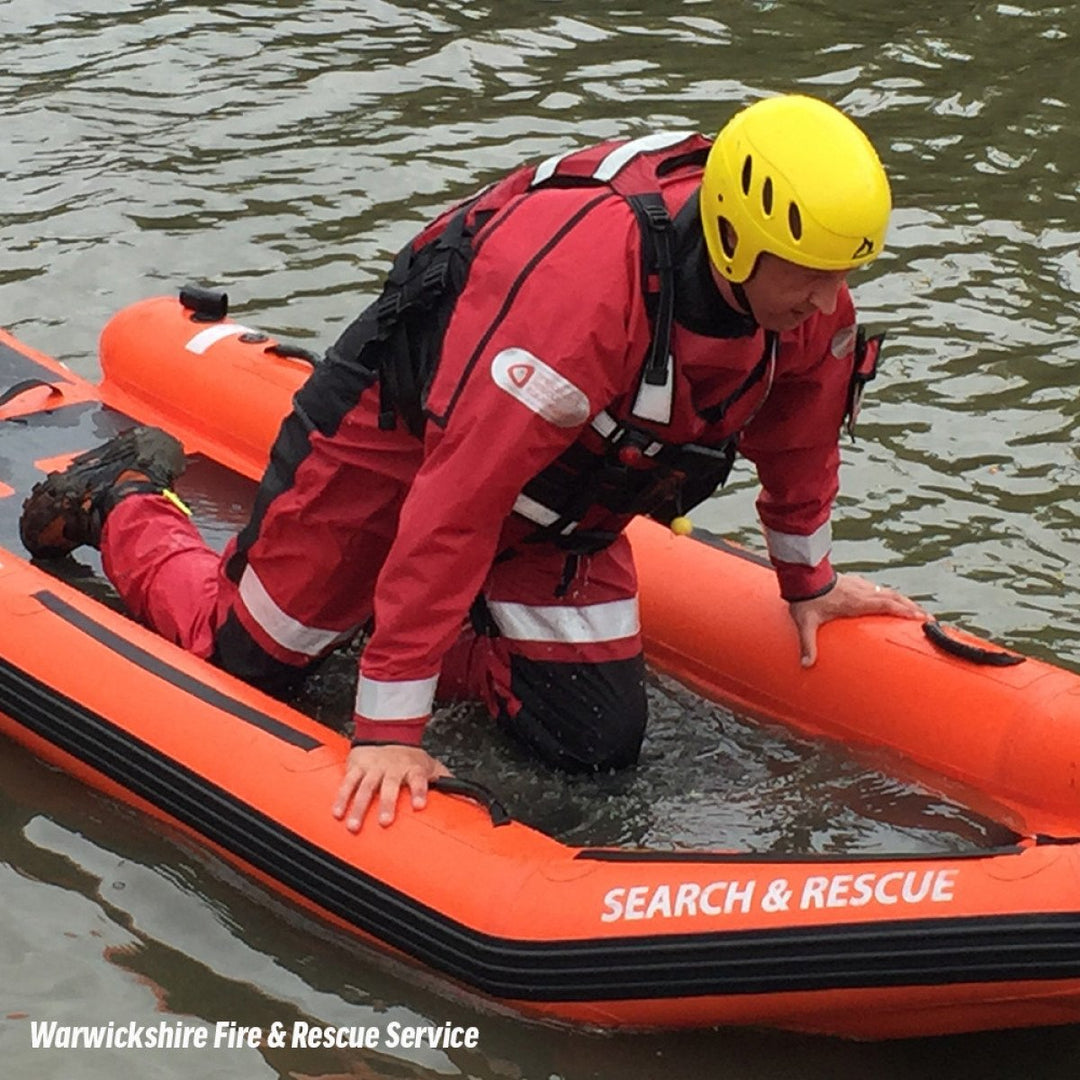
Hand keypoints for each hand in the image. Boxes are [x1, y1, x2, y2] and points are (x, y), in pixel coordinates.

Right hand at [331, 743, 449, 830]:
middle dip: (387, 803)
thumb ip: (448, 782)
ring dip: (359, 807)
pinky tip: (337, 813)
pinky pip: (347, 783)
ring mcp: (373, 767)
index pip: (419, 778)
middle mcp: (393, 767)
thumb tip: (473, 801)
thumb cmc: (410, 759)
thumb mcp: (431, 766)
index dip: (420, 791)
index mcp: (413, 768)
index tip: (420, 806)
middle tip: (385, 822)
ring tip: (354, 826)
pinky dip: (341, 797)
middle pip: (389, 785)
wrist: (386, 733)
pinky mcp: (356, 767)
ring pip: (365, 787)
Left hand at [789, 573, 927, 667]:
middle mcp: (862, 592)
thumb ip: (807, 644)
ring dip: (904, 602)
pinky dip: (891, 596)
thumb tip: (806, 664)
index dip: (904, 611)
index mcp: (855, 601)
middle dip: (912, 608)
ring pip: (888, 592)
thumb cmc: (805, 599)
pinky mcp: (855, 582)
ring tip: (917, 612)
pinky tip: (893, 601)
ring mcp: (859, 585)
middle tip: (929, 618)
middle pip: (894, 598)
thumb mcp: (805, 623)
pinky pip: (878, 588)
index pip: (886, 604)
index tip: (922, 618)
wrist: (801, 575)